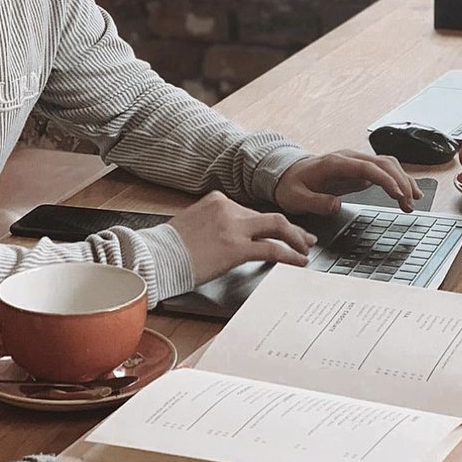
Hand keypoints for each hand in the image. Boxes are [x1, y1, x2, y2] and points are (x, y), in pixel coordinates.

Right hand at [168, 191, 316, 284]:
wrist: (156, 257)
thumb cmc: (168, 247)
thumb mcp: (192, 224)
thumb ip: (214, 223)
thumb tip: (226, 237)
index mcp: (217, 200)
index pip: (251, 212)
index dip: (267, 224)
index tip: (277, 232)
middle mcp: (228, 208)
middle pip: (268, 216)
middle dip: (291, 228)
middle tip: (305, 237)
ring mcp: (233, 227)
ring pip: (276, 227)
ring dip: (295, 238)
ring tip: (306, 249)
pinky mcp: (236, 248)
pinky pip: (271, 249)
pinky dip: (289, 255)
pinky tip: (298, 261)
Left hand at [274, 149, 422, 216]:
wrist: (288, 174)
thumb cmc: (292, 185)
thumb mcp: (296, 198)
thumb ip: (315, 202)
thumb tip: (335, 205)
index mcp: (334, 163)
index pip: (366, 167)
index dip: (385, 179)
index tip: (398, 194)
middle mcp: (349, 158)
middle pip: (382, 163)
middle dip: (400, 182)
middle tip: (409, 203)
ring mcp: (356, 162)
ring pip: (387, 164)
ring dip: (403, 180)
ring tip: (412, 201)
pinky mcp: (360, 169)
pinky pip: (384, 170)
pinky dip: (398, 180)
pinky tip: (406, 193)